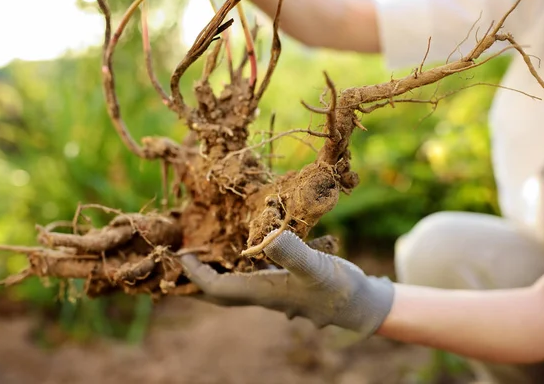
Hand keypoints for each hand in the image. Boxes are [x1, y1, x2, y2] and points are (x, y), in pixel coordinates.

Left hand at [179, 230, 393, 336]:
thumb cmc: (341, 288)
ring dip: (214, 276)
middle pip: (220, 294)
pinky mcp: (285, 289)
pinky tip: (241, 256)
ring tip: (201, 257)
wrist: (365, 306)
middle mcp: (264, 297)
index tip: (179, 254)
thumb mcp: (318, 267)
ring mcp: (275, 295)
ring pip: (234, 288)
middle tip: (179, 262)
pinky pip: (250, 281)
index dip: (195, 274)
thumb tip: (265, 237)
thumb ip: (292, 254)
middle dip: (196, 281)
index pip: (217, 288)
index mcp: (263, 293)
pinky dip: (237, 270)